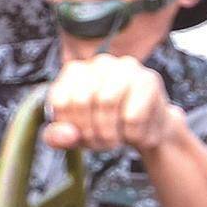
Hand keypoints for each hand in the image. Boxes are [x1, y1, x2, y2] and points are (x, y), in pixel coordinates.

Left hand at [43, 55, 180, 155]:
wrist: (145, 131)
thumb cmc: (106, 127)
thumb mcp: (75, 135)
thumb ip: (58, 136)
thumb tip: (66, 135)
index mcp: (74, 72)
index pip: (60, 101)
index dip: (70, 126)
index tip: (80, 136)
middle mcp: (99, 63)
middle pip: (82, 101)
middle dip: (89, 132)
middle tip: (101, 143)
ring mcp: (125, 67)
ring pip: (107, 103)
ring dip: (110, 134)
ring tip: (116, 140)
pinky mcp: (148, 80)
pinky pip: (132, 115)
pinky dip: (131, 134)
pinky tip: (134, 133)